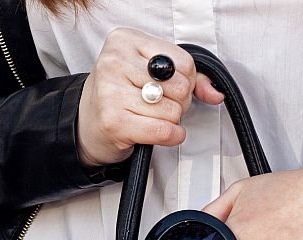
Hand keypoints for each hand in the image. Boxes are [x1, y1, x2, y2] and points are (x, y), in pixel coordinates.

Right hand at [77, 28, 224, 166]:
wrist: (87, 124)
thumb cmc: (120, 95)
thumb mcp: (151, 73)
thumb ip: (190, 78)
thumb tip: (216, 93)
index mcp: (125, 40)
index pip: (183, 61)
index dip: (186, 81)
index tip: (169, 88)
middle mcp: (114, 61)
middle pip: (180, 86)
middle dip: (178, 102)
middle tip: (159, 105)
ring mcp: (111, 91)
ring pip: (173, 111)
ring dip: (170, 121)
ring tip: (151, 117)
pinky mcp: (114, 121)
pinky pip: (164, 131)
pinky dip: (171, 136)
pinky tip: (158, 132)